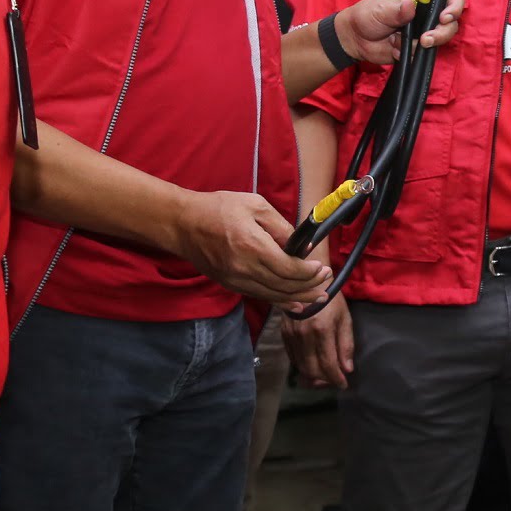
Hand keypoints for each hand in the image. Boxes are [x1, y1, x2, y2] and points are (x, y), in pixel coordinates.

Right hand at [175, 191, 331, 304]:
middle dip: (310, 286)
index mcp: (252, 245)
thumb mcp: (254, 205)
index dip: (310, 272)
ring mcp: (236, 280)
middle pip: (286, 286)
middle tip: (327, 280)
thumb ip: (280, 226)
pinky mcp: (231, 285)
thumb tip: (300, 245)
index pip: (289, 268)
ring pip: (275, 296)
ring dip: (300, 298)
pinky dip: (281, 302)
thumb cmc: (217, 209)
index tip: (322, 268)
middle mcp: (244, 268)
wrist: (183, 224)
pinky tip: (297, 304)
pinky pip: (262, 297)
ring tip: (319, 296)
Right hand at [285, 292, 355, 388]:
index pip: (328, 364)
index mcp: (322, 330)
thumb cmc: (331, 300)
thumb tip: (347, 368)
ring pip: (300, 366)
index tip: (344, 384)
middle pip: (312, 369)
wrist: (307, 283)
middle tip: (334, 380)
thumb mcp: (345, 319)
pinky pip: (292, 358)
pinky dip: (302, 366)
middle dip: (325, 380)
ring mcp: (292, 335)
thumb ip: (346, 345)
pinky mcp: (284, 334)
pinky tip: (312, 366)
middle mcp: (304, 335)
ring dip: (313, 376)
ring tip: (324, 376)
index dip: (336, 378)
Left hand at [336, 0, 466, 65]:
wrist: (356, 39)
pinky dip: (409, 54)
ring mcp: (423, 32)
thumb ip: (396, 10)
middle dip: (442, 33)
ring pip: (439, 40)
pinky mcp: (416, 49)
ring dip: (423, 45)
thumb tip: (410, 5)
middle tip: (425, 40)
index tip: (444, 17)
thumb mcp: (380, 10)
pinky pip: (422, 54)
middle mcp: (426, 14)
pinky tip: (395, 50)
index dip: (454, 6)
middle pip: (450, 23)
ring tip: (400, 45)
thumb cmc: (367, 16)